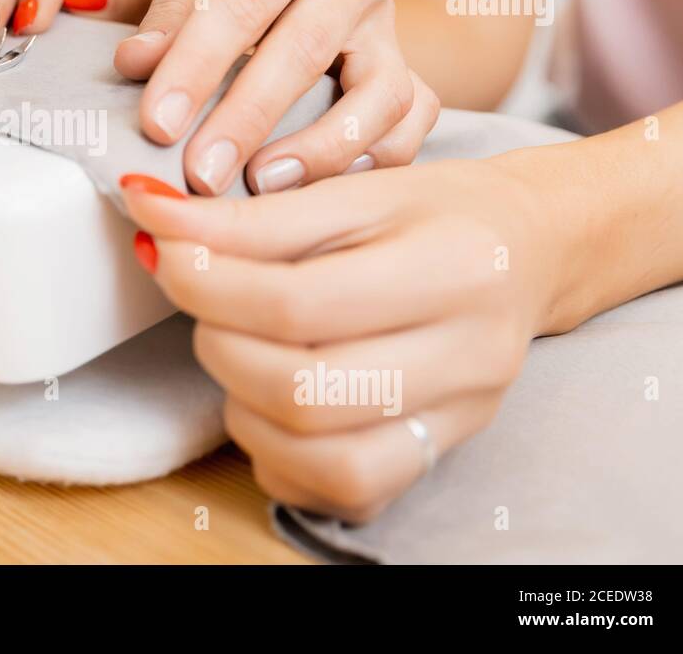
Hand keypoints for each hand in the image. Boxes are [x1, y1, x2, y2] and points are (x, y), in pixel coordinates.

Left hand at [114, 0, 438, 195]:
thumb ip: (169, 5)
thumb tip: (139, 66)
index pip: (248, 0)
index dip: (199, 66)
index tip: (158, 122)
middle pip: (307, 51)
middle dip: (248, 119)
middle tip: (200, 173)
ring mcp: (389, 18)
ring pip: (379, 93)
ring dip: (320, 149)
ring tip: (260, 184)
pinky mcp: (402, 59)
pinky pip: (412, 118)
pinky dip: (375, 156)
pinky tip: (319, 185)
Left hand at [120, 153, 561, 522]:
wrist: (527, 250)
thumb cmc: (436, 212)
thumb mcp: (354, 191)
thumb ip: (254, 217)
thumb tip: (155, 220)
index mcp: (454, 270)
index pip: (297, 302)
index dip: (204, 281)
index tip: (160, 245)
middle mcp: (469, 358)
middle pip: (302, 391)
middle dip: (216, 341)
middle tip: (201, 297)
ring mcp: (459, 420)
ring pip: (318, 457)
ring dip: (242, 403)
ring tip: (236, 346)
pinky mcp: (437, 458)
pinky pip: (338, 491)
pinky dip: (279, 454)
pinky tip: (269, 398)